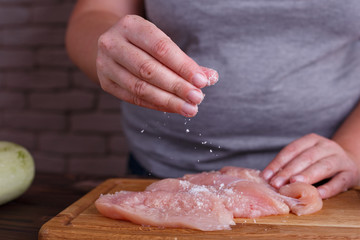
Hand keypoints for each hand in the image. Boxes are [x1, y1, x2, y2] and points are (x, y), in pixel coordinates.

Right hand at [96, 15, 217, 116]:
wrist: (113, 44)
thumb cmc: (144, 43)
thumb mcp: (162, 42)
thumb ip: (185, 61)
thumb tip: (210, 78)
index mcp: (131, 26)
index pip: (161, 48)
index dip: (183, 66)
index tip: (202, 81)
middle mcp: (113, 44)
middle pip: (149, 70)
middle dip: (177, 86)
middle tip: (198, 98)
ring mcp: (105, 64)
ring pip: (139, 87)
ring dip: (168, 101)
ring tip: (189, 108)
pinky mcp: (106, 83)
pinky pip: (133, 98)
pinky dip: (156, 105)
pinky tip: (173, 108)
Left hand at [261, 133, 359, 198]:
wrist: (349, 162)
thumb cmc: (319, 161)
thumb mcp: (305, 157)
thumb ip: (290, 165)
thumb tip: (268, 178)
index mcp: (312, 140)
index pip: (292, 149)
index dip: (278, 163)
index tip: (266, 176)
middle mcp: (327, 146)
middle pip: (306, 158)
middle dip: (289, 171)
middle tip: (276, 184)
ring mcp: (340, 159)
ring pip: (323, 167)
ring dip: (307, 176)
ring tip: (294, 184)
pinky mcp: (350, 174)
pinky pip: (339, 181)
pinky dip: (328, 188)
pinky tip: (317, 194)